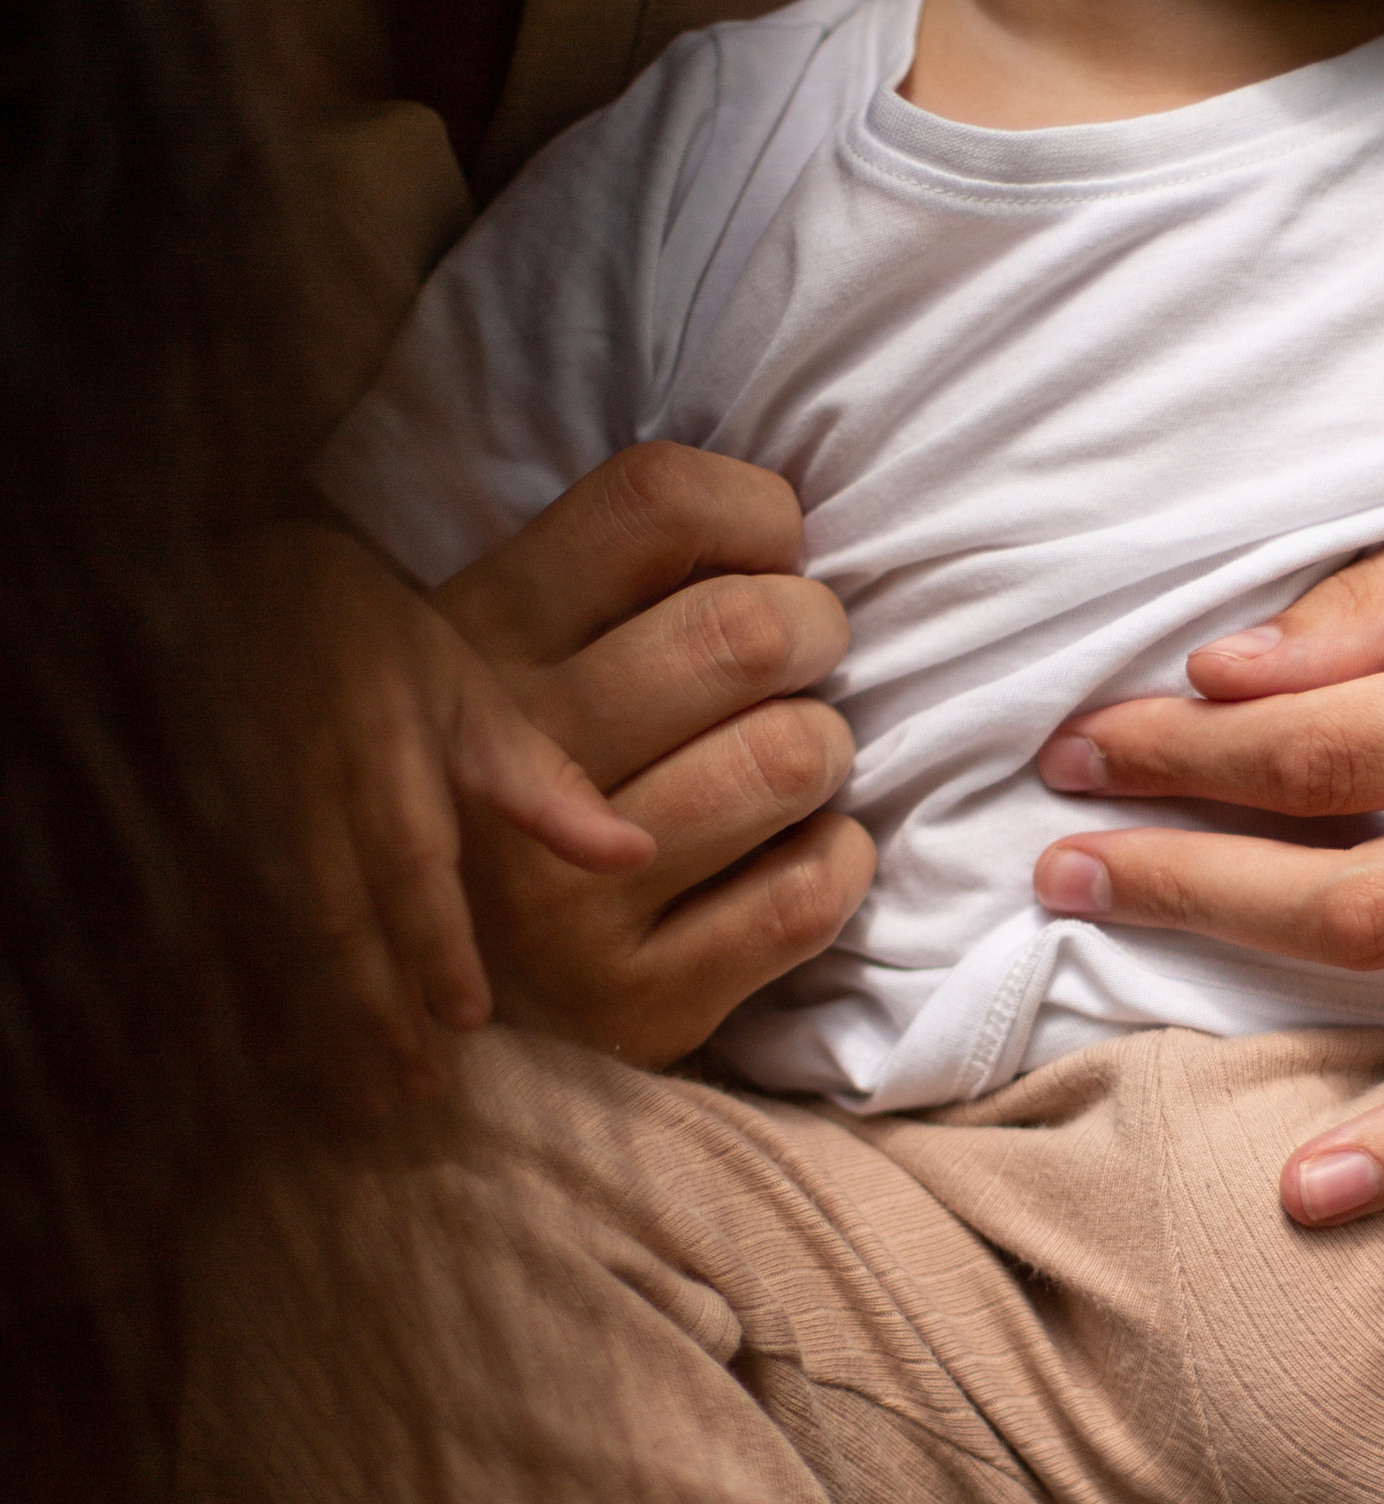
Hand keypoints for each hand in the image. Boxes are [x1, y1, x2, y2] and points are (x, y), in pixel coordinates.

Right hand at [232, 525, 653, 1105]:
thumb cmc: (376, 646)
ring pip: (275, 937)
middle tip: (415, 1091)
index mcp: (377, 752)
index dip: (433, 940)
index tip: (467, 1019)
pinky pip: (224, 931)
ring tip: (364, 1097)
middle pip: (333, 917)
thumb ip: (544, 782)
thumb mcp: (467, 691)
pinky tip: (283, 1063)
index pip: (407, 859)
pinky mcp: (201, 836)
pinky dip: (256, 999)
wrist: (234, 586)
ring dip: (319, 1020)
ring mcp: (240, 815)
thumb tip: (636, 857)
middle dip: (374, 1010)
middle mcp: (302, 790)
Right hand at [434, 443, 874, 1061]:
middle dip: (817, 632)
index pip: (656, 500)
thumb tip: (785, 518)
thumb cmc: (506, 792)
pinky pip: (808, 892)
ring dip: (825, 751)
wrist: (427, 1003)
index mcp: (480, 637)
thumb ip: (610, 581)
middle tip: (805, 660)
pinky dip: (837, 861)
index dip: (758, 512)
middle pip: (748, 629)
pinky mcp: (634, 998)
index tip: (771, 554)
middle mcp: (510, 756)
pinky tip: (796, 852)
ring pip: (789, 757)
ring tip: (791, 762)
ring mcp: (567, 891)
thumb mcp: (508, 658)